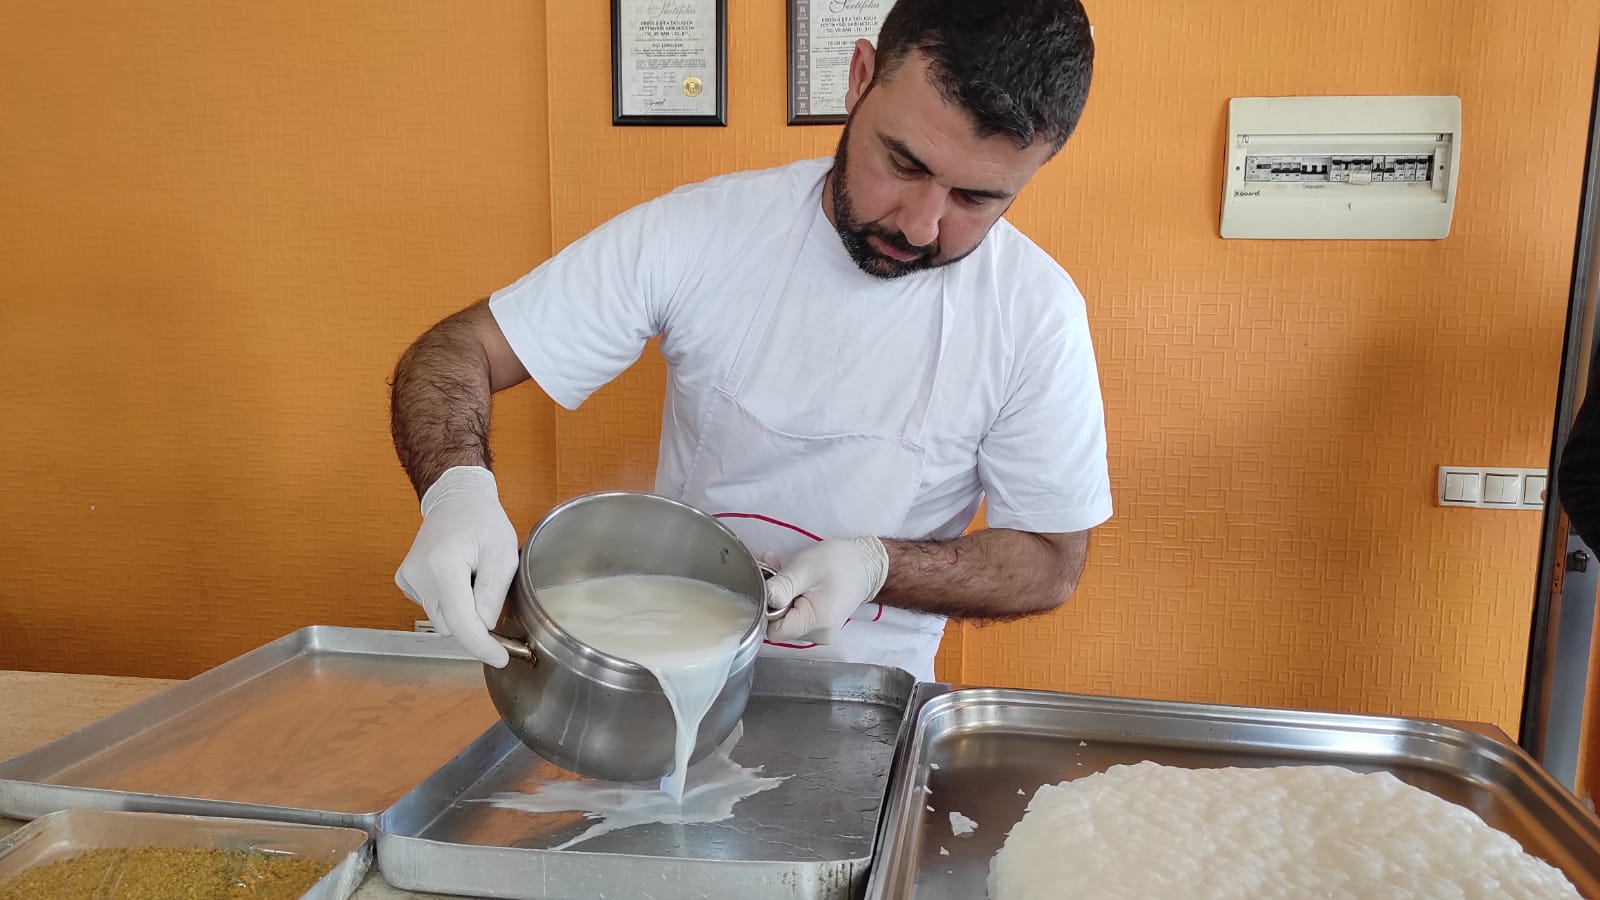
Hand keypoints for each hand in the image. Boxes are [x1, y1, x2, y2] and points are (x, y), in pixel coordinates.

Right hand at [395, 466, 517, 666]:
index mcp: (443, 566)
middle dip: (475, 623)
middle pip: (450, 624)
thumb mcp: (503, 554)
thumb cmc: (483, 522)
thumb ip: (493, 594)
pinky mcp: (405, 581)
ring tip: (472, 577)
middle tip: (492, 595)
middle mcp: (418, 574)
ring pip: (441, 619)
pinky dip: (448, 601)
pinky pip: (432, 607)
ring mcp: (408, 578)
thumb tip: (483, 628)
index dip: (482, 645)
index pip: (461, 622)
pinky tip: (456, 575)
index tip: (501, 658)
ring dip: (461, 609)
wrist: (455, 500)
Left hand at [765, 536, 888, 643]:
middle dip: (775, 600)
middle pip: (779, 626)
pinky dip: (792, 601)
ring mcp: (819, 634)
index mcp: (815, 623)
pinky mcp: (819, 627)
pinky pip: (796, 618)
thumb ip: (782, 586)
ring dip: (782, 598)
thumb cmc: (838, 562)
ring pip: (786, 621)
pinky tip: (797, 585)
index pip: (774, 630)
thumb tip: (762, 600)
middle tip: (779, 572)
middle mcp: (818, 636)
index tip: (772, 587)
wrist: (866, 565)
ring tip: (791, 575)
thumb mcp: (806, 568)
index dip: (766, 609)